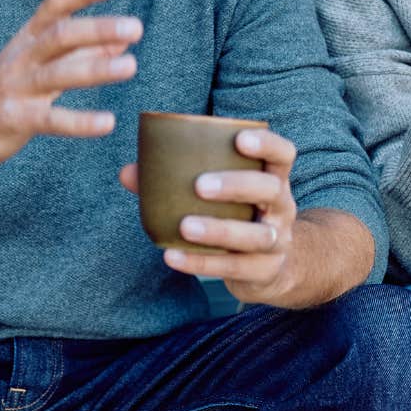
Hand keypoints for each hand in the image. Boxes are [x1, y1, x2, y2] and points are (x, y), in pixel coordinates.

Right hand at [0, 0, 143, 168]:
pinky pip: (51, 119)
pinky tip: (108, 123)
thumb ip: (82, 52)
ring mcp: (17, 87)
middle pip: (59, 35)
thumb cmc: (7, 91)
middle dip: (96, 28)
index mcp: (28, 38)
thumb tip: (123, 40)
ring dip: (96, 69)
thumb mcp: (41, 64)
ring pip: (57, 74)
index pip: (55, 5)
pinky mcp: (16, 119)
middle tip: (135, 27)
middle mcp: (22, 57)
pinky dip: (80, 122)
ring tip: (131, 66)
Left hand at [118, 128, 300, 305]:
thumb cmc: (236, 217)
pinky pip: (235, 267)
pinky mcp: (265, 270)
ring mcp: (277, 241)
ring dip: (220, 230)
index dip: (266, 145)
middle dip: (237, 185)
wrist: (270, 268)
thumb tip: (127, 172)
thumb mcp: (220, 196)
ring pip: (256, 235)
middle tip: (200, 186)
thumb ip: (176, 180)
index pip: (282, 154)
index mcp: (273, 179)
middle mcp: (282, 207)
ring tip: (185, 227)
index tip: (239, 139)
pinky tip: (173, 256)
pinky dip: (202, 262)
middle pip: (271, 190)